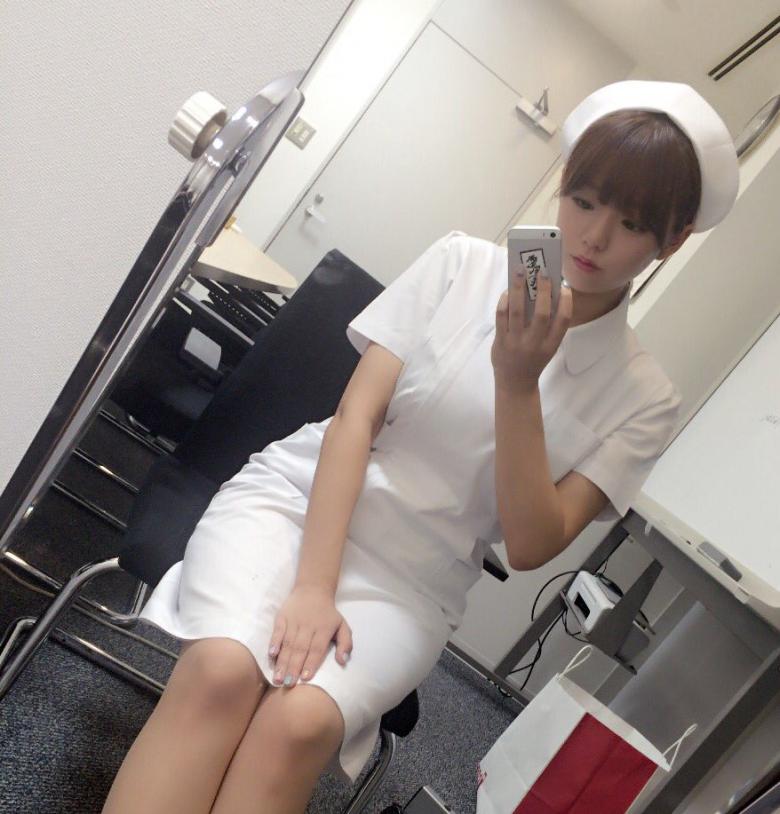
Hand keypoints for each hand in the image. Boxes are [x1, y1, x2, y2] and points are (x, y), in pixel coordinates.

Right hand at [268, 584, 352, 687]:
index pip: (317, 649)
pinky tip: (271, 655)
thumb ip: (346, 643)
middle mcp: (308, 625)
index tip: (304, 678)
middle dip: (294, 667)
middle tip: (288, 684)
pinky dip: (274, 642)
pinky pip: (277, 631)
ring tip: (278, 678)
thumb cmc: (328, 613)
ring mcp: (294, 621)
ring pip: (288, 643)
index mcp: (324, 629)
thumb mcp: (342, 625)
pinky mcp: (282, 617)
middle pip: (300, 649)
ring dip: (282, 661)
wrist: (313, 589)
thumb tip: (343, 661)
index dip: (311, 663)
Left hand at [491, 269, 572, 393]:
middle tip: (542, 272)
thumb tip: (545, 294)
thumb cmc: (534, 360)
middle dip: (543, 290)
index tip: (565, 287)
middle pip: (541, 313)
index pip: (563, 321)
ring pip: (518, 311)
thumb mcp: (547, 347)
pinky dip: (505, 301)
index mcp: (551, 345)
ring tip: (520, 271)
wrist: (515, 384)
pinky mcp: (500, 341)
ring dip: (519, 289)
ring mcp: (516, 342)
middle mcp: (535, 344)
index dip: (566, 303)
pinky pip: (501, 317)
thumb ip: (549, 327)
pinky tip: (508, 291)